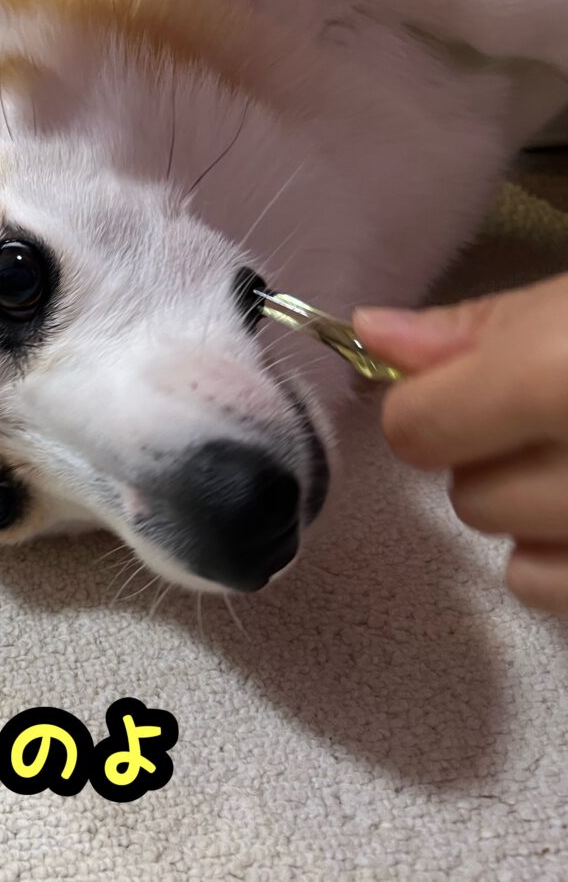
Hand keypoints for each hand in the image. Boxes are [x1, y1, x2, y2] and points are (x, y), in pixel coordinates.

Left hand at [353, 273, 567, 613]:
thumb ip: (486, 326)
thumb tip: (371, 334)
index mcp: (559, 379)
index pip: (417, 428)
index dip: (432, 405)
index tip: (467, 385)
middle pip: (468, 498)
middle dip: (492, 459)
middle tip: (555, 418)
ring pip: (513, 556)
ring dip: (533, 514)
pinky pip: (551, 593)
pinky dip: (566, 562)